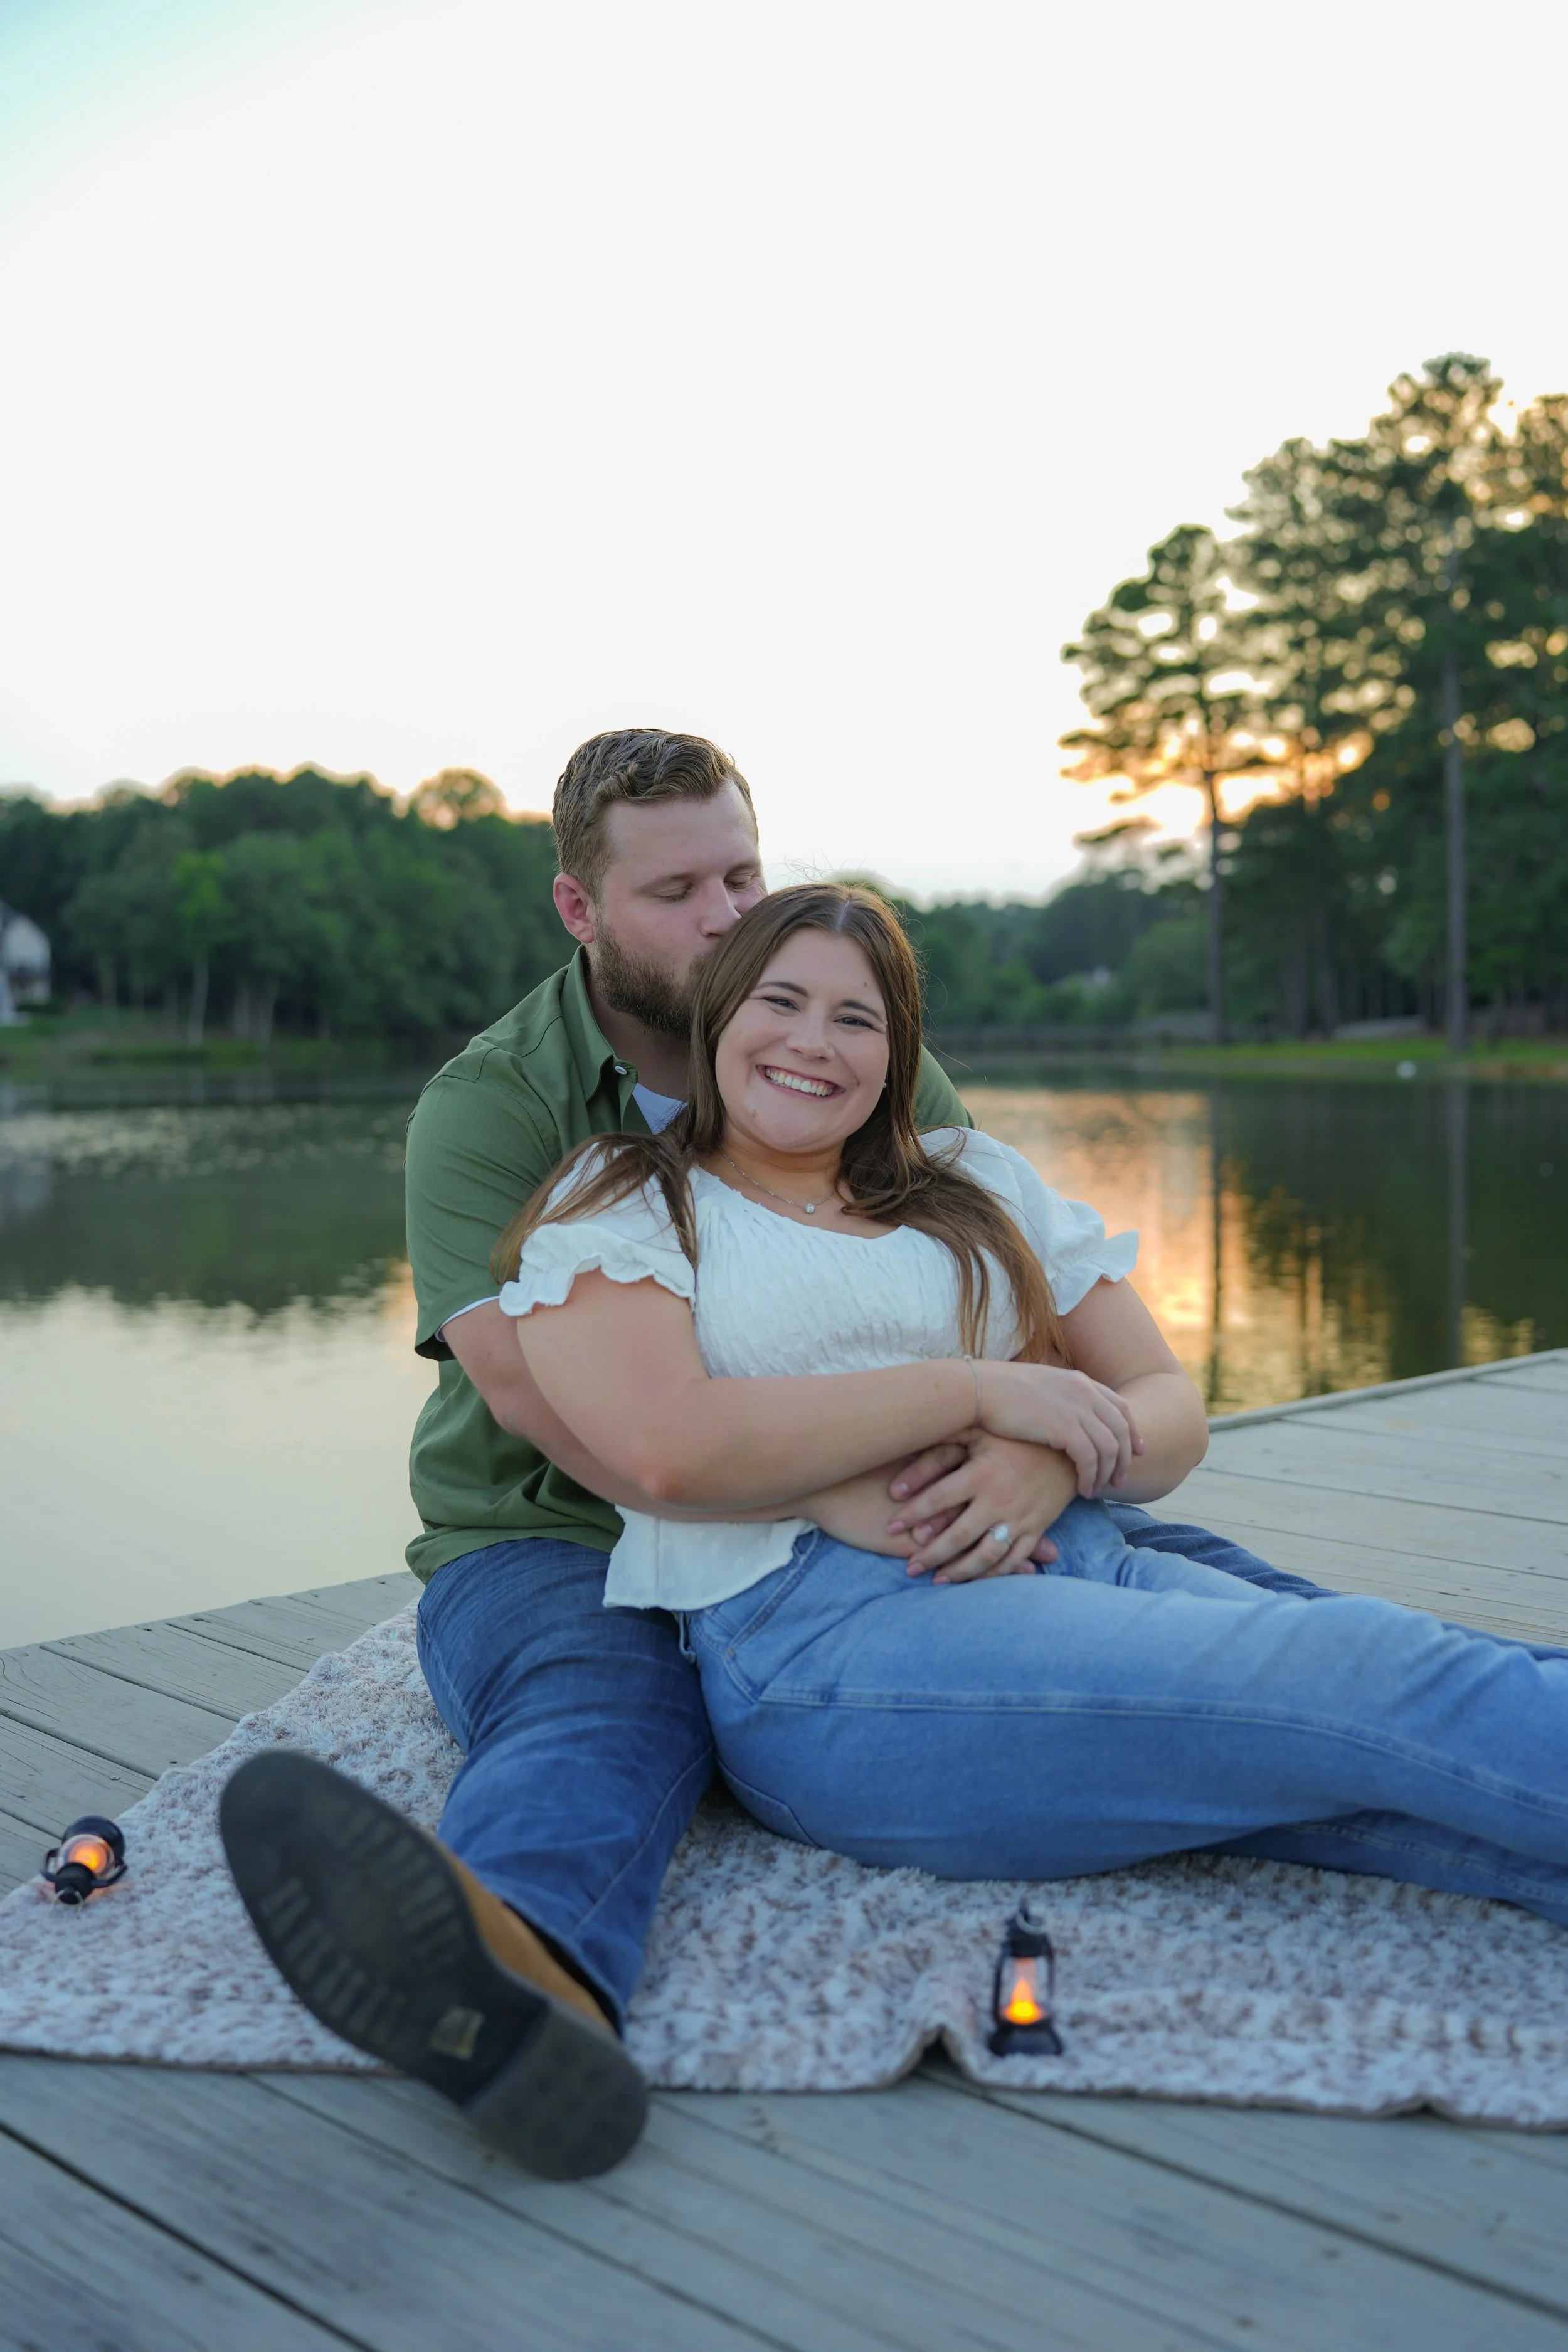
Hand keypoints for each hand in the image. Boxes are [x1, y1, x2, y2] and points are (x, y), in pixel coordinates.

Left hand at [892, 1432, 1077, 1583]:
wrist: (1067, 1444)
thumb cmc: (1012, 1435)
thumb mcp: (976, 1431)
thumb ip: (940, 1449)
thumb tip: (901, 1470)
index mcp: (983, 1473)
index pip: (938, 1499)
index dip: (911, 1515)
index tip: (890, 1528)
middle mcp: (1001, 1499)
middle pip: (958, 1536)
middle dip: (930, 1555)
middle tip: (908, 1568)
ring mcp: (1021, 1518)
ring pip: (986, 1555)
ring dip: (959, 1571)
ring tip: (936, 1580)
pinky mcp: (1037, 1529)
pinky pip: (1013, 1559)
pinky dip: (992, 1574)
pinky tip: (972, 1580)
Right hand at [973, 1362, 1142, 1496]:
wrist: (978, 1390)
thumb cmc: (998, 1391)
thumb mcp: (1039, 1387)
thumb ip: (1059, 1398)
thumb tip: (1063, 1415)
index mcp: (1080, 1381)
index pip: (1120, 1407)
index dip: (1132, 1431)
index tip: (1137, 1451)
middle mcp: (1085, 1392)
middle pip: (1121, 1429)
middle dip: (1125, 1458)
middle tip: (1120, 1481)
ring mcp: (1077, 1409)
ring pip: (1110, 1448)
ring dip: (1107, 1473)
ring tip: (1096, 1491)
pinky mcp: (1065, 1429)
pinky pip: (1091, 1459)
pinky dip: (1091, 1477)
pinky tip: (1083, 1490)